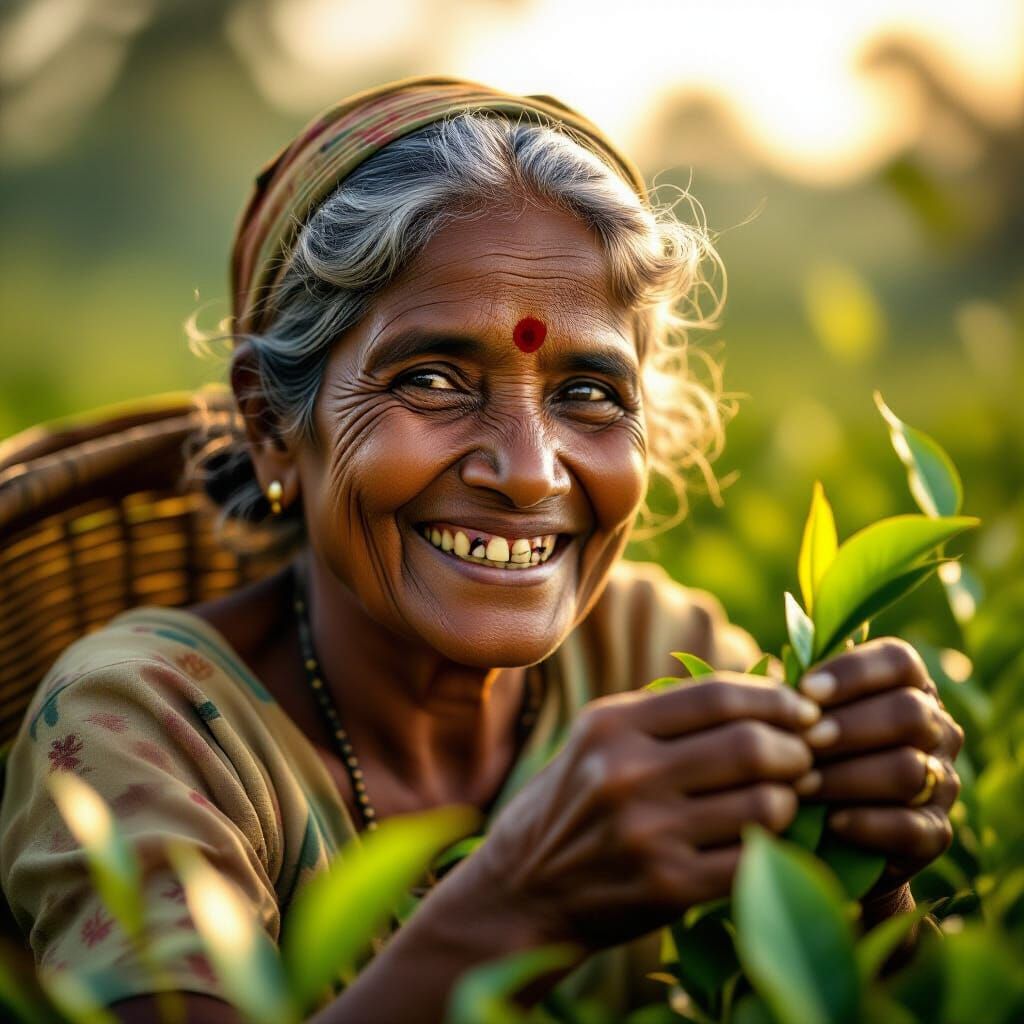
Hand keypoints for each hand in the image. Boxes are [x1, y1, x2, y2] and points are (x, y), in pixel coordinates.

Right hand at [474, 674, 819, 950]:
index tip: (802, 710)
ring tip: (782, 799)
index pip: (718, 696)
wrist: (522, 890)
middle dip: (795, 750)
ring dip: (790, 801)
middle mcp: (625, 774)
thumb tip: (770, 691)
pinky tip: (764, 840)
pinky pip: (753, 858)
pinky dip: (773, 847)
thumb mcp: (600, 740)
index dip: (775, 699)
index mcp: (611, 725)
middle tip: (803, 758)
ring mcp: (646, 834)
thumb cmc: (576, 804)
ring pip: (765, 803)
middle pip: (750, 745)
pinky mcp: (666, 888)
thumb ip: (670, 714)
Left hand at [793, 638, 963, 894]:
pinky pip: (912, 828)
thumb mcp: (804, 717)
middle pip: (909, 713)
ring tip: (800, 784)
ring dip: (848, 776)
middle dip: (848, 726)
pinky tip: (830, 821)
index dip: (853, 672)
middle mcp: (937, 729)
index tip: (805, 692)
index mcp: (909, 686)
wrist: (821, 830)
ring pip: (909, 769)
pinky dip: (868, 823)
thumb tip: (791, 690)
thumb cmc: (805, 751)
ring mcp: (942, 782)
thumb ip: (805, 697)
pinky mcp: (936, 833)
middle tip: (802, 741)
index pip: (899, 662)